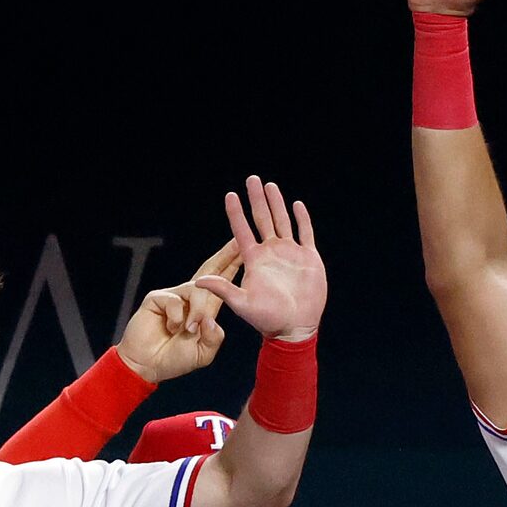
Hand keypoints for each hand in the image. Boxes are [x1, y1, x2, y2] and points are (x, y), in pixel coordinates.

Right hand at [118, 239, 237, 384]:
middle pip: (209, 272)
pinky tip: (171, 329)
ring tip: (189, 330)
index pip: (222, 285)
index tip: (245, 252)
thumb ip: (213, 338)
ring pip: (195, 291)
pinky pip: (174, 300)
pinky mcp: (156, 298)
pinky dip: (177, 317)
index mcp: (204, 309)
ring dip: (196, 311)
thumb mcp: (203, 353)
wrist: (147, 365)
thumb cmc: (174, 359)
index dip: (232, 269)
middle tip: (238, 242)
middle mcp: (189, 299)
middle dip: (225, 256)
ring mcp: (173, 296)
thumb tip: (211, 319)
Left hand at [197, 177, 324, 341]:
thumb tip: (198, 282)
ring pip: (282, 221)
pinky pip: (305, 233)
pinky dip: (302, 219)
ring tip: (270, 185)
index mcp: (254, 260)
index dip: (236, 212)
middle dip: (257, 199)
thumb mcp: (241, 303)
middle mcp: (271, 252)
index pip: (242, 230)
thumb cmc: (267, 319)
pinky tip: (297, 205)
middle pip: (262, 219)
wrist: (294, 327)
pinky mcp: (308, 258)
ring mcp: (290, 254)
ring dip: (277, 203)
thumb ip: (222, 290)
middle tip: (251, 179)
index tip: (230, 195)